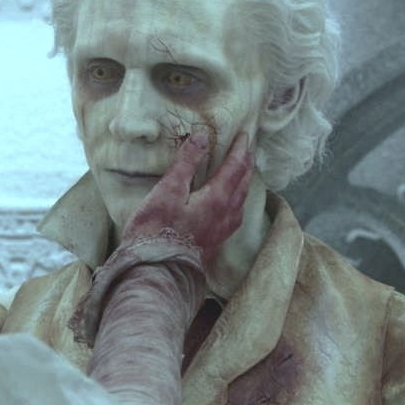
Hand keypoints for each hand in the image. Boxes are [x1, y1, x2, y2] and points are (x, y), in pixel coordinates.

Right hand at [120, 129, 255, 263]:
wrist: (156, 270)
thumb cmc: (157, 229)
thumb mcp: (168, 190)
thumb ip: (186, 163)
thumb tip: (202, 136)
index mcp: (218, 198)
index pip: (235, 167)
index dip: (239, 149)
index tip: (244, 135)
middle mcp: (227, 213)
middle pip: (243, 182)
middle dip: (246, 163)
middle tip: (248, 149)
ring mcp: (223, 229)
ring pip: (241, 199)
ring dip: (244, 181)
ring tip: (244, 172)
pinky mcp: (215, 241)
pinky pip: (235, 214)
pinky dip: (238, 200)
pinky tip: (232, 205)